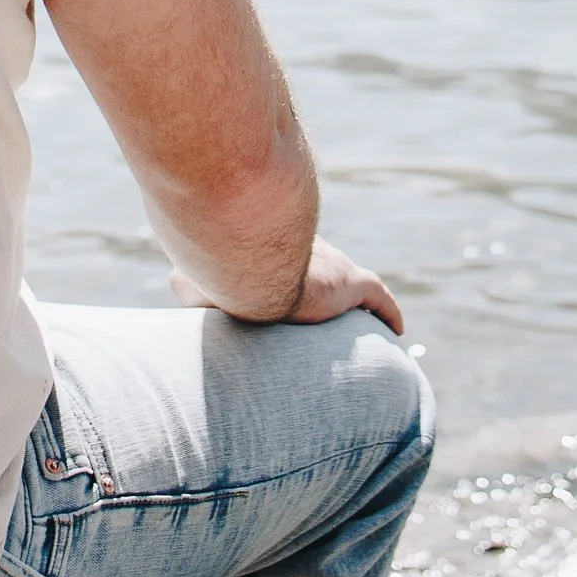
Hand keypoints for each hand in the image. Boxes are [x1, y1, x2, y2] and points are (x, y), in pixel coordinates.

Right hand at [168, 242, 403, 333]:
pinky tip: (396, 329)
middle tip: (325, 309)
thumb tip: (181, 286)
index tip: (286, 291)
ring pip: (347, 280)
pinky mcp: (349, 281)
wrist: (249, 264)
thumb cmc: (216, 270)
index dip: (284, 271)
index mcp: (265, 250)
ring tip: (362, 324)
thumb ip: (186, 283)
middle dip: (320, 278)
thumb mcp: (189, 280)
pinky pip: (376, 296)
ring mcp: (326, 262)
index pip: (280, 260)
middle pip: (316, 264)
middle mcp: (299, 248)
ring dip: (355, 300)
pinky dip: (386, 310)